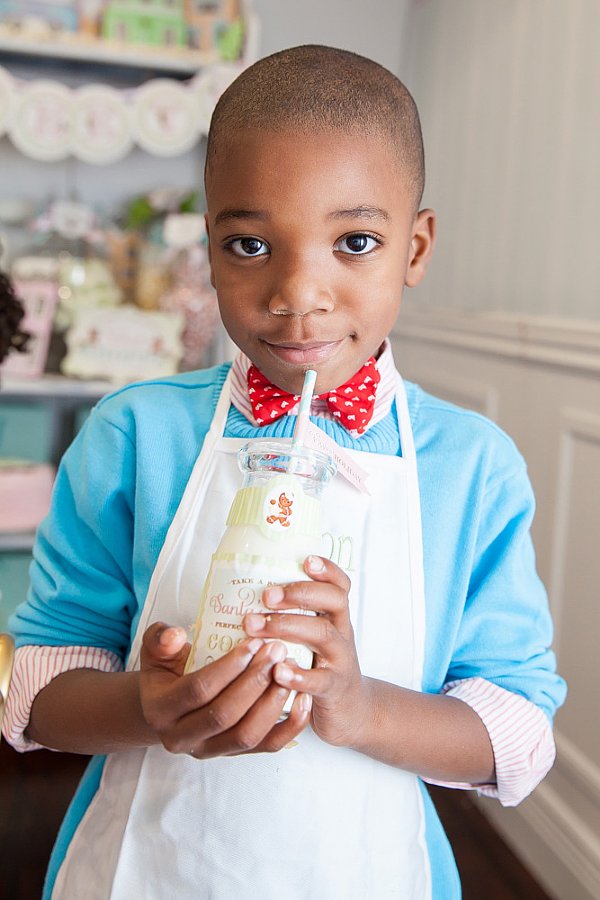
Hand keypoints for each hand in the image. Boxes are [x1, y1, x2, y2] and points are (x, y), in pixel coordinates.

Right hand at [139, 622, 311, 758]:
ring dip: (272, 702)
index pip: (198, 690)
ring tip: (289, 670)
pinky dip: (289, 727)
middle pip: (225, 715)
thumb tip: (176, 634)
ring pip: (247, 735)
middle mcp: (181, 737)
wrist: (163, 708)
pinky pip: (266, 747)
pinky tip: (303, 700)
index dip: (229, 668)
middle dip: (255, 681)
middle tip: (277, 651)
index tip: (254, 642)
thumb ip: (159, 639)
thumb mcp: (154, 650)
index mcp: (160, 709)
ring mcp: (208, 750)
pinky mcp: (232, 755)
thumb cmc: (165, 672)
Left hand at [244, 556, 369, 747]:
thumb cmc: (320, 667)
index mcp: (335, 617)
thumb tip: (241, 595)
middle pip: (332, 602)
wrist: (351, 711)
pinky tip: (278, 671)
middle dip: (299, 593)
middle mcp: (341, 633)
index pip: (339, 586)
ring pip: (323, 636)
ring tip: (256, 627)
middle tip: (266, 595)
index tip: (306, 560)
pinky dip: (298, 675)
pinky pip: (319, 681)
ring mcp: (340, 660)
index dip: (327, 570)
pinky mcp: (333, 690)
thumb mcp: (313, 639)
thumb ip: (291, 618)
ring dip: (288, 627)